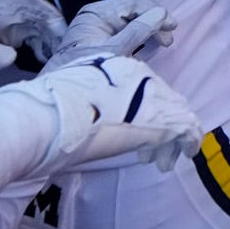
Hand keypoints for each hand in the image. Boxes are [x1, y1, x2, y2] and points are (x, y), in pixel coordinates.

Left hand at [0, 0, 62, 76]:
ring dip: (55, 48)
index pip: (38, 11)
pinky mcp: (7, 41)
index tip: (68, 48)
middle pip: (47, 22)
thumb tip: (10, 58)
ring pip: (43, 33)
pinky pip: (34, 43)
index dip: (56, 27)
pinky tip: (49, 70)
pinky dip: (44, 54)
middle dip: (63, 40)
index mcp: (1, 8)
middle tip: (73, 64)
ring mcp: (10, 27)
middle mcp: (11, 14)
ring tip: (66, 70)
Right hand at [0, 52, 206, 176]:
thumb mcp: (72, 99)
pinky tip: (183, 156)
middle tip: (154, 154)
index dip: (146, 112)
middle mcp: (137, 73)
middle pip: (166, 99)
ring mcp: (150, 94)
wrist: (41, 119)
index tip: (138, 136)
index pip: (146, 86)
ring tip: (163, 163)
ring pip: (179, 114)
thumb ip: (92, 102)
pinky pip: (187, 128)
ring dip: (173, 140)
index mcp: (115, 65)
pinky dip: (188, 143)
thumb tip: (97, 119)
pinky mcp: (159, 118)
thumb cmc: (44, 113)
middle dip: (164, 128)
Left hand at [48, 0, 175, 61]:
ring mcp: (98, 28)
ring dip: (149, 29)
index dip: (156, 13)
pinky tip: (149, 44)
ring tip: (164, 43)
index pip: (134, 4)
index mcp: (97, 13)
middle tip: (169, 39)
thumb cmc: (86, 71)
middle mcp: (97, 15)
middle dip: (154, 22)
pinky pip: (125, 32)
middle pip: (133, 11)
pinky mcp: (100, 40)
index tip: (172, 27)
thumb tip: (161, 13)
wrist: (61, 96)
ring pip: (131, 21)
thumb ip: (138, 31)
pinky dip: (140, 37)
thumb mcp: (115, 51)